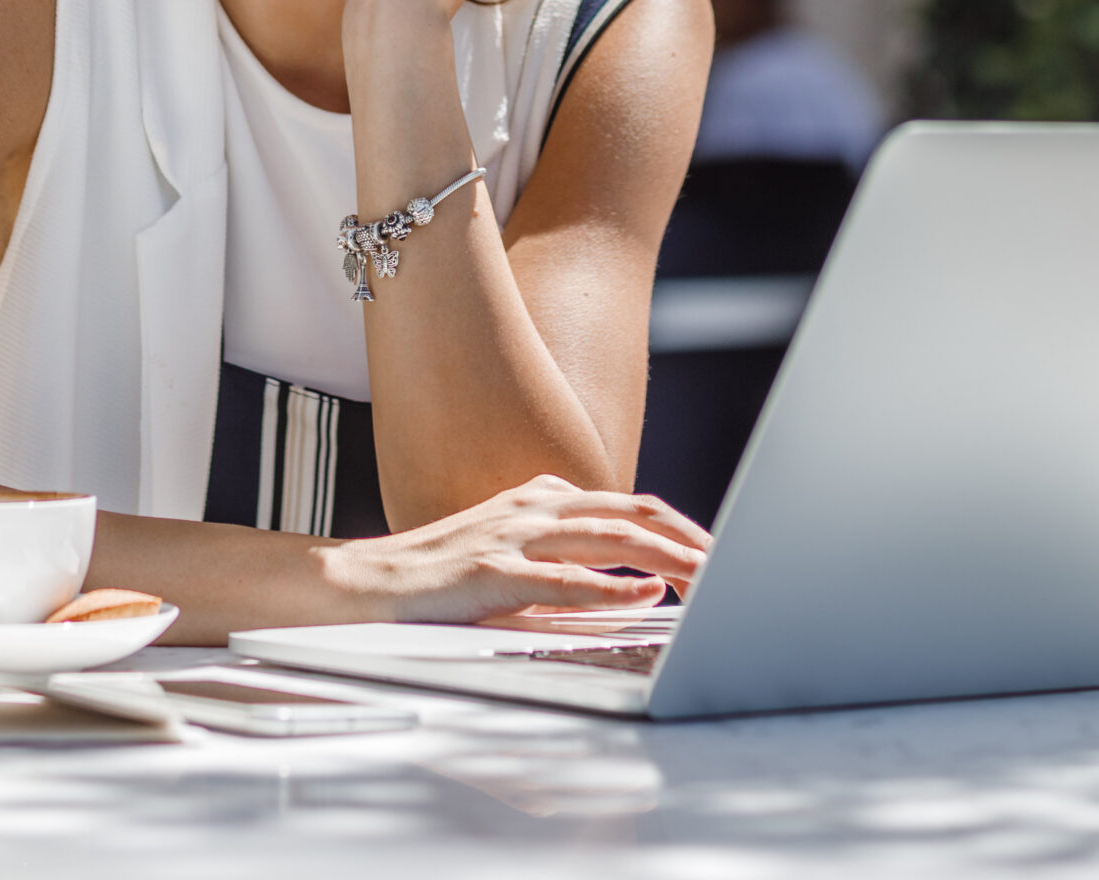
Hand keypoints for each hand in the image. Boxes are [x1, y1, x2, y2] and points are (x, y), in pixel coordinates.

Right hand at [324, 475, 710, 622]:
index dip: (680, 526)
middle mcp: (533, 507)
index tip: (719, 553)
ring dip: (667, 557)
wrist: (363, 582)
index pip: (629, 504)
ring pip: (609, 538)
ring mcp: (512, 536)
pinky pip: (562, 580)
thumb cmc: (439, 578)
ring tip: (708, 577)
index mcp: (541, 500)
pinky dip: (611, 590)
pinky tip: (644, 598)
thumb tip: (639, 588)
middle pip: (631, 512)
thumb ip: (569, 563)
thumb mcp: (512, 558)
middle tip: (734, 564)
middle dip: (689, 537)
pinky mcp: (491, 574)